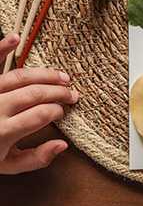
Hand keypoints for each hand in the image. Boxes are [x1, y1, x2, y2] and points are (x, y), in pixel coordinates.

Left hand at [0, 34, 76, 174]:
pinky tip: (15, 38)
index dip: (58, 110)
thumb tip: (62, 144)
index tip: (62, 112)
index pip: (42, 114)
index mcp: (3, 132)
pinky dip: (1, 48)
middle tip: (72, 94)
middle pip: (36, 93)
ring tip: (61, 77)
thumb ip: (36, 158)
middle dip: (59, 92)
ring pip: (20, 76)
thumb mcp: (7, 166)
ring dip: (45, 74)